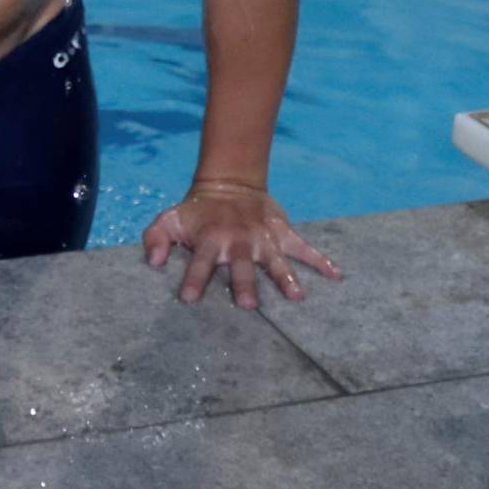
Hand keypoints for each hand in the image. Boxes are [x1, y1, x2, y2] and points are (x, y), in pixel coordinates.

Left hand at [142, 180, 342, 308]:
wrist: (229, 182)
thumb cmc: (196, 211)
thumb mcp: (169, 219)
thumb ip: (155, 239)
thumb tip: (153, 261)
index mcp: (210, 239)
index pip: (200, 262)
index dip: (194, 279)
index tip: (189, 300)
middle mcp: (238, 239)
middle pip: (241, 264)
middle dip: (244, 283)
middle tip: (248, 305)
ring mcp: (262, 236)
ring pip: (276, 258)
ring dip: (285, 276)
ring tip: (297, 296)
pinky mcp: (281, 232)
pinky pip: (304, 246)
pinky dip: (320, 259)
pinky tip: (336, 275)